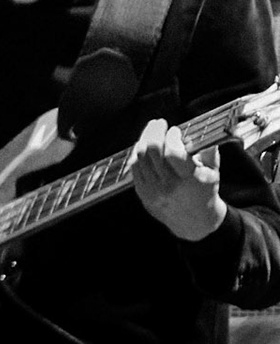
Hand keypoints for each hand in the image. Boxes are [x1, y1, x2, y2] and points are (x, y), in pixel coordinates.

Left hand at [131, 117, 227, 240]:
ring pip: (140, 156)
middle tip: (159, 123)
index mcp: (189, 180)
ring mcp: (153, 190)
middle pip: (152, 150)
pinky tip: (143, 145)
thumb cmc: (205, 192)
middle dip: (154, 132)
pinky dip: (137, 153)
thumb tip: (201, 131)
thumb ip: (209, 151)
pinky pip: (134, 167)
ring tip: (151, 131)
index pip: (174, 152)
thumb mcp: (213, 173)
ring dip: (144, 139)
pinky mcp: (142, 193)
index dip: (172, 137)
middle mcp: (169, 185)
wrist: (195, 223)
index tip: (175, 130)